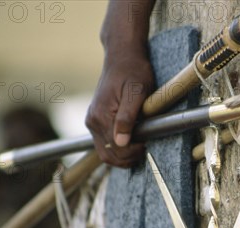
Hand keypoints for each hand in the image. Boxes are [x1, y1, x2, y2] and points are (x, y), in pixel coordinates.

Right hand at [85, 50, 154, 166]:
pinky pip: (104, 142)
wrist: (122, 56)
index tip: (148, 145)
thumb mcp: (136, 92)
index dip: (134, 153)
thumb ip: (127, 118)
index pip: (116, 149)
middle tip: (145, 149)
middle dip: (128, 158)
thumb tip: (121, 142)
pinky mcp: (95, 120)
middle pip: (108, 155)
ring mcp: (92, 121)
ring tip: (140, 146)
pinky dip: (117, 148)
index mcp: (101, 116)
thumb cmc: (134, 71)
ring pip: (105, 152)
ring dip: (122, 155)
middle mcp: (92, 121)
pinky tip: (132, 141)